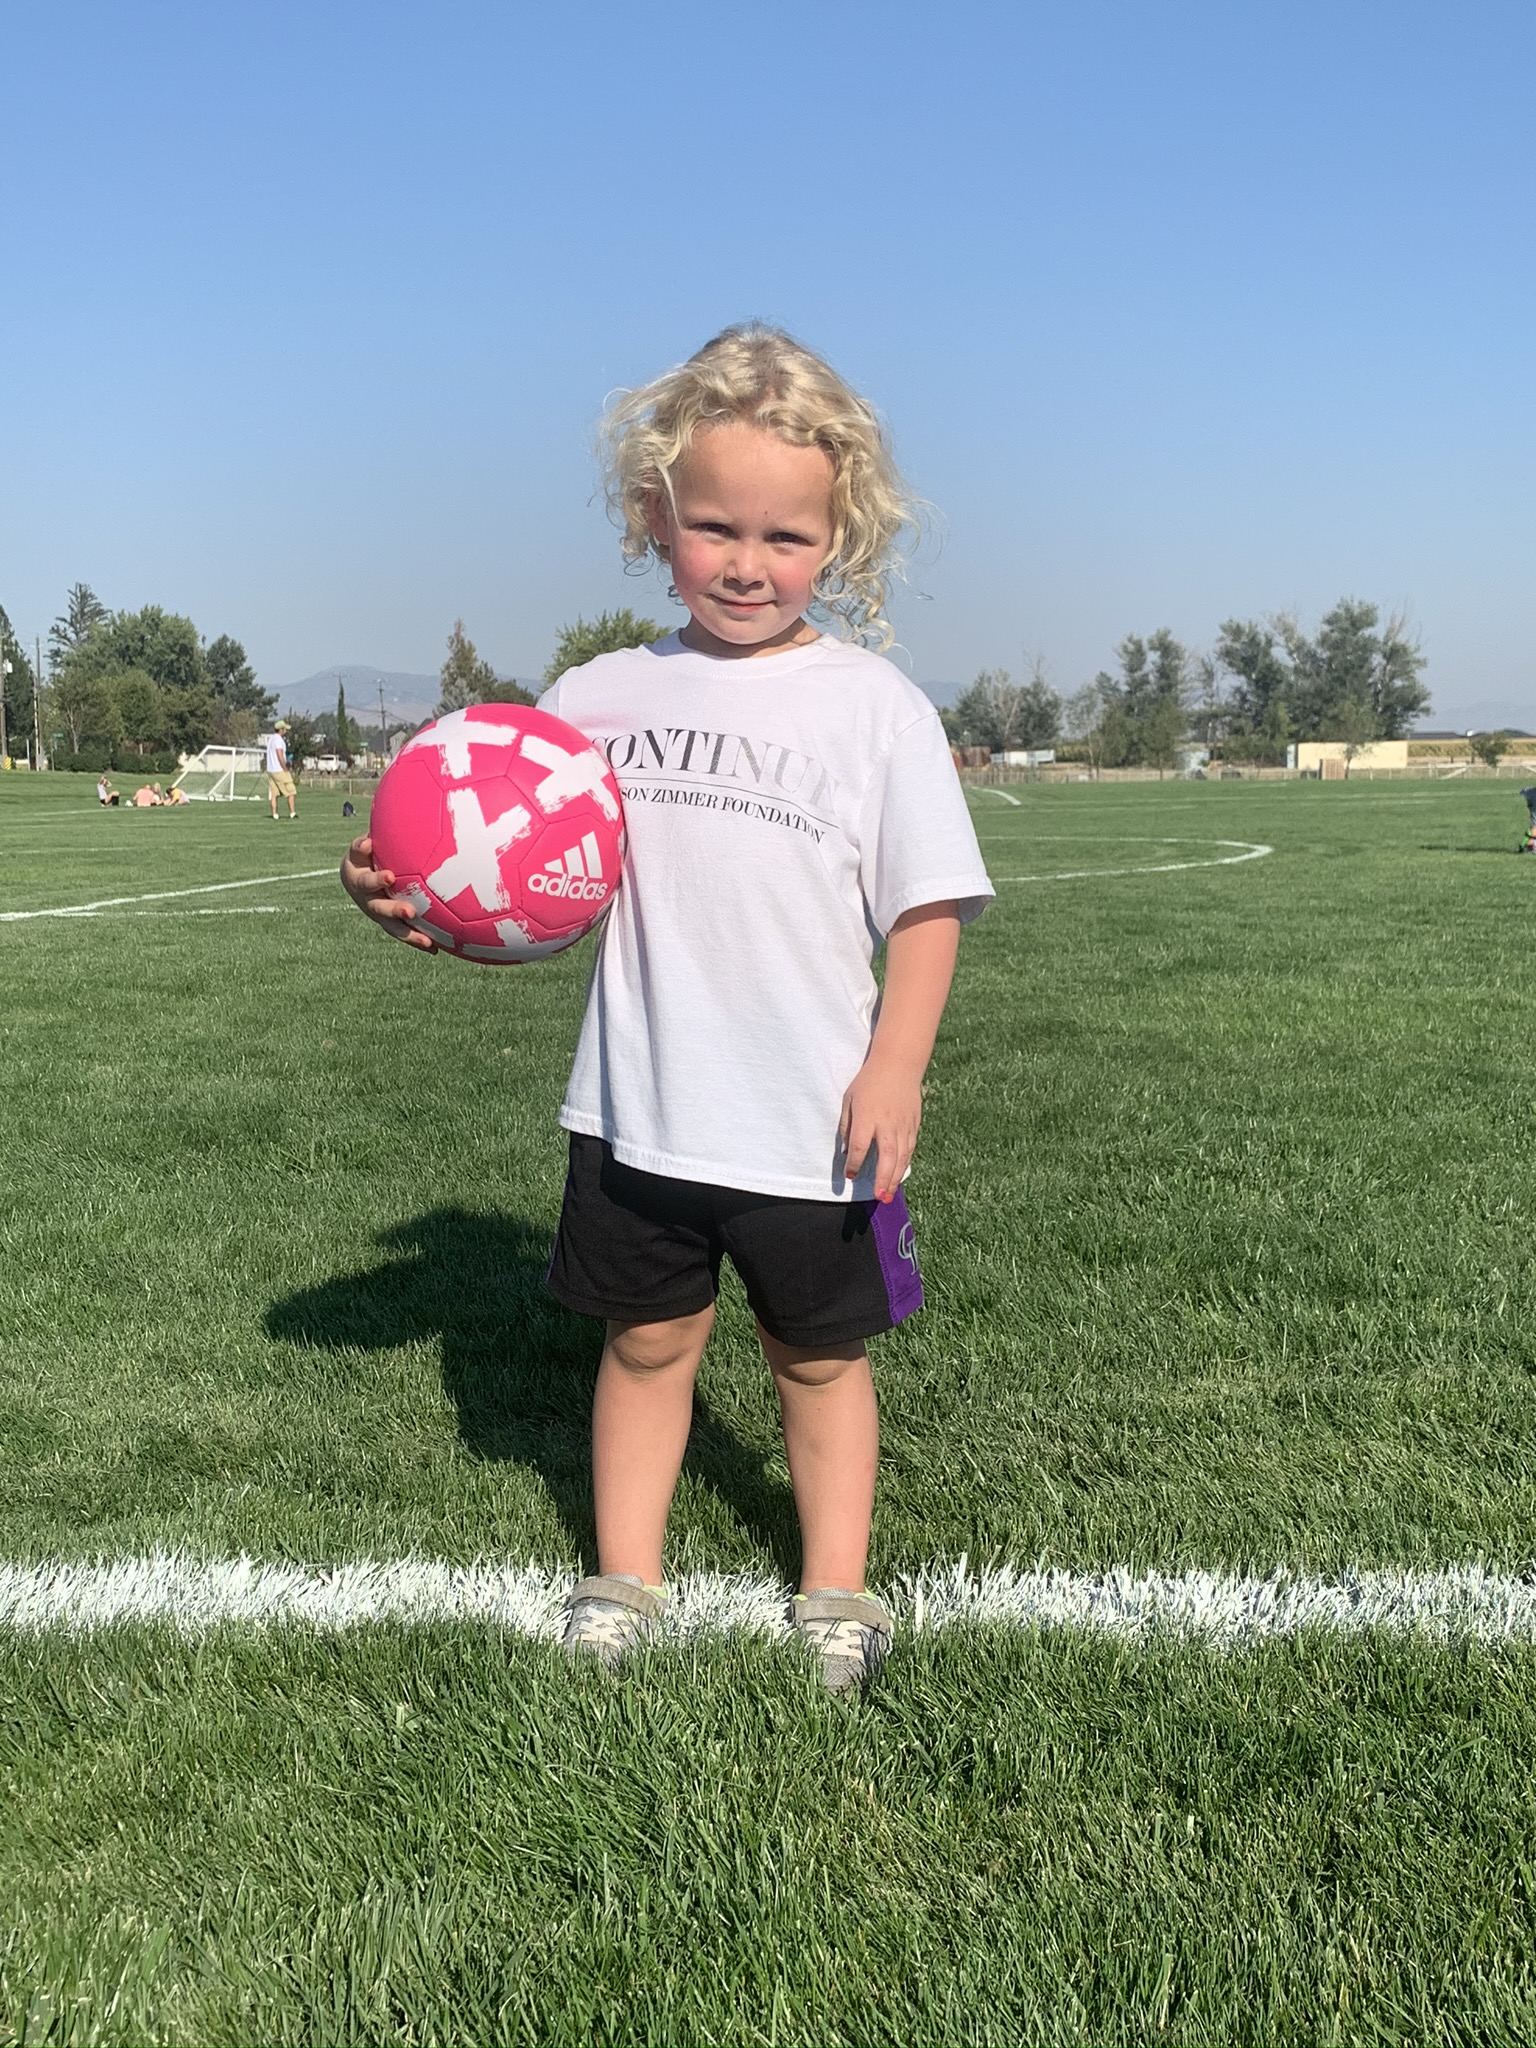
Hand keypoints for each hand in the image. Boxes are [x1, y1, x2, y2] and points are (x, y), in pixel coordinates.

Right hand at [339, 834, 437, 950]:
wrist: (355, 875)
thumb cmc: (364, 854)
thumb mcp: (360, 847)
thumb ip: (362, 845)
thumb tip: (367, 843)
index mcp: (358, 881)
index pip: (366, 881)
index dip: (377, 880)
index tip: (390, 877)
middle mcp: (367, 901)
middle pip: (379, 909)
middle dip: (394, 911)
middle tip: (410, 911)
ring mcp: (378, 915)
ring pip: (392, 927)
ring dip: (409, 934)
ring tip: (427, 941)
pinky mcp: (389, 923)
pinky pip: (403, 933)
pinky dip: (418, 941)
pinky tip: (436, 948)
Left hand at [839, 1051, 921, 1203]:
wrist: (898, 1065)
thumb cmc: (869, 1082)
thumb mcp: (849, 1100)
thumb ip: (847, 1126)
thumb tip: (848, 1151)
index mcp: (868, 1117)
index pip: (860, 1147)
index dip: (855, 1164)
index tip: (850, 1175)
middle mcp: (887, 1124)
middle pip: (887, 1158)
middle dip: (883, 1180)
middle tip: (878, 1197)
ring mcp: (903, 1125)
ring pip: (901, 1157)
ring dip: (895, 1178)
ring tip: (889, 1195)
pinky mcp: (914, 1124)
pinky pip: (910, 1149)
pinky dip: (904, 1164)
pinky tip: (899, 1175)